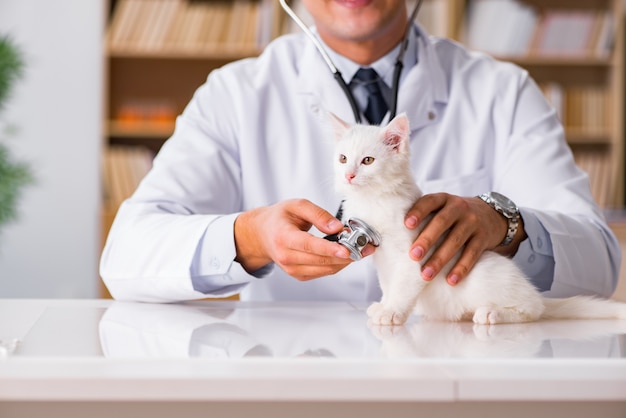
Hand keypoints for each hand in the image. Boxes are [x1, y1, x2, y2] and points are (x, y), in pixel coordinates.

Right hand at [234, 199, 356, 279]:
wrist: (262, 235)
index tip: (347, 250)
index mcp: (284, 237)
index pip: (309, 245)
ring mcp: (292, 269)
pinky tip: (347, 254)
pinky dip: (338, 264)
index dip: (329, 249)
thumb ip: (318, 214)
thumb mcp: (297, 205)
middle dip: (346, 255)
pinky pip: (324, 272)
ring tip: (362, 249)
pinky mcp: (299, 275)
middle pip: (321, 260)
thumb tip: (337, 227)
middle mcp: (286, 257)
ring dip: (346, 261)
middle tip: (365, 246)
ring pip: (326, 269)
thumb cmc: (280, 218)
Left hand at [404, 193, 524, 285]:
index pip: (429, 201)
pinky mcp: (483, 238)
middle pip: (442, 222)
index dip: (418, 211)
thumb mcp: (442, 208)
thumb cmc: (454, 215)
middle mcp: (459, 208)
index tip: (406, 224)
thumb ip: (424, 216)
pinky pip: (472, 254)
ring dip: (440, 259)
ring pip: (456, 241)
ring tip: (426, 275)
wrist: (492, 215)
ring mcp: (473, 222)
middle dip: (427, 239)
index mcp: (444, 199)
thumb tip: (391, 235)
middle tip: (413, 256)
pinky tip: (451, 280)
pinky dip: (461, 268)